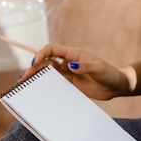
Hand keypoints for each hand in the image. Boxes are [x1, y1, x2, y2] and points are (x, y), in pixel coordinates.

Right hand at [18, 44, 132, 100]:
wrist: (116, 86)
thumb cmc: (109, 74)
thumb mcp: (99, 69)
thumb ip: (85, 67)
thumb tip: (70, 66)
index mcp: (73, 54)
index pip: (52, 50)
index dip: (41, 54)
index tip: (35, 63)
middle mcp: (68, 62)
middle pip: (46, 62)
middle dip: (34, 68)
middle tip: (25, 77)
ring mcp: (68, 73)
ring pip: (48, 73)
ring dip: (37, 77)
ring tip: (26, 84)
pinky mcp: (70, 84)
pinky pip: (55, 83)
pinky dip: (46, 86)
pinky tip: (38, 91)